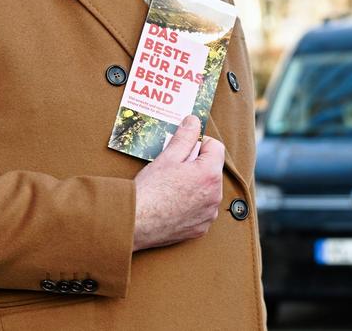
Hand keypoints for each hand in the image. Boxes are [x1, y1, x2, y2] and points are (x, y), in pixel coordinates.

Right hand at [132, 115, 224, 251]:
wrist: (135, 223)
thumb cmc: (150, 190)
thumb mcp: (167, 157)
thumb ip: (185, 137)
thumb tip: (194, 122)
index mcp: (209, 174)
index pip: (216, 147)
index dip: (199, 143)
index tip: (183, 148)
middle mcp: (215, 196)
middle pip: (211, 169)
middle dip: (196, 165)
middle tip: (172, 168)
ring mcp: (208, 214)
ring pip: (207, 190)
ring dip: (195, 185)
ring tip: (170, 187)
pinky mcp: (200, 228)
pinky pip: (201, 210)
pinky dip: (191, 204)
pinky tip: (171, 203)